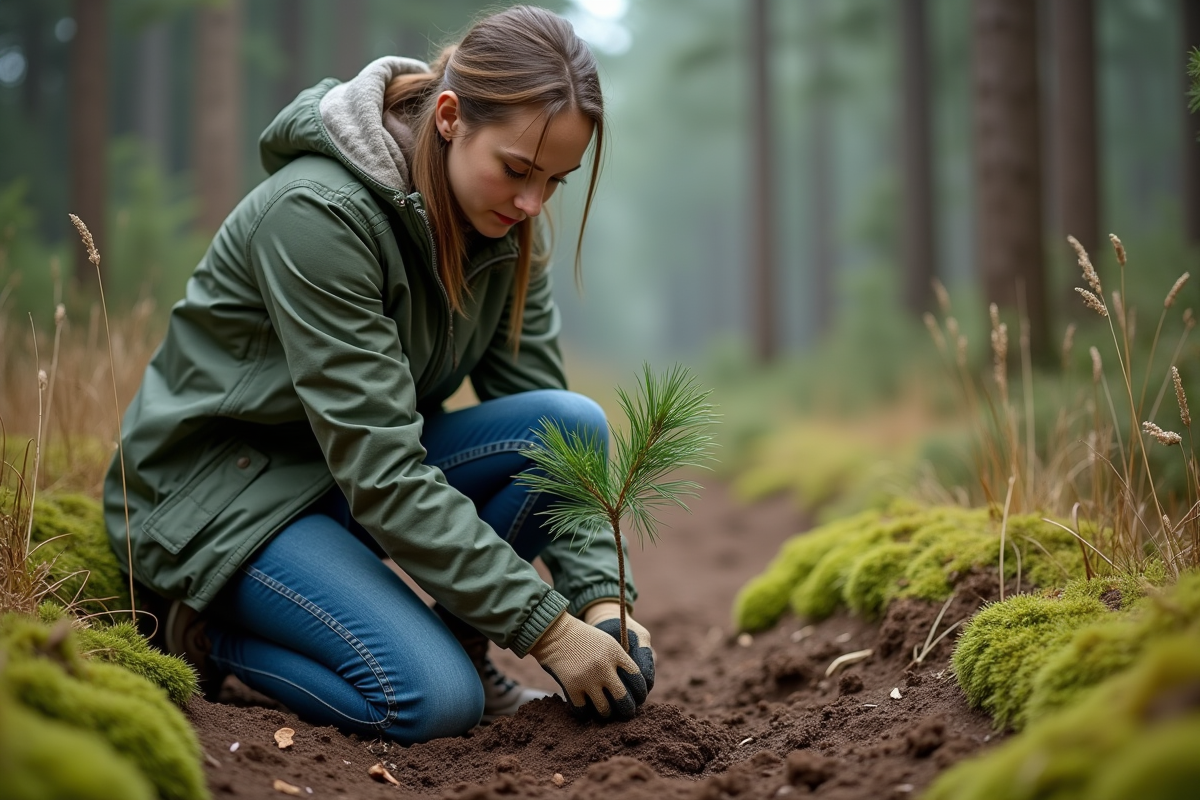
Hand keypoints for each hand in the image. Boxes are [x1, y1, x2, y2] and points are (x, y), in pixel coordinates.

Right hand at [528, 610, 648, 719]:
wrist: (556, 633)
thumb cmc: (584, 638)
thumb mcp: (608, 642)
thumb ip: (622, 661)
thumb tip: (635, 685)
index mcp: (616, 653)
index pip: (637, 679)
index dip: (641, 692)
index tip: (639, 698)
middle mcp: (603, 667)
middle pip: (624, 699)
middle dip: (627, 710)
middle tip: (626, 713)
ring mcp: (587, 678)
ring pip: (604, 709)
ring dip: (606, 713)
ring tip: (606, 712)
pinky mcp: (571, 686)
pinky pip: (583, 710)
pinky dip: (585, 713)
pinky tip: (586, 710)